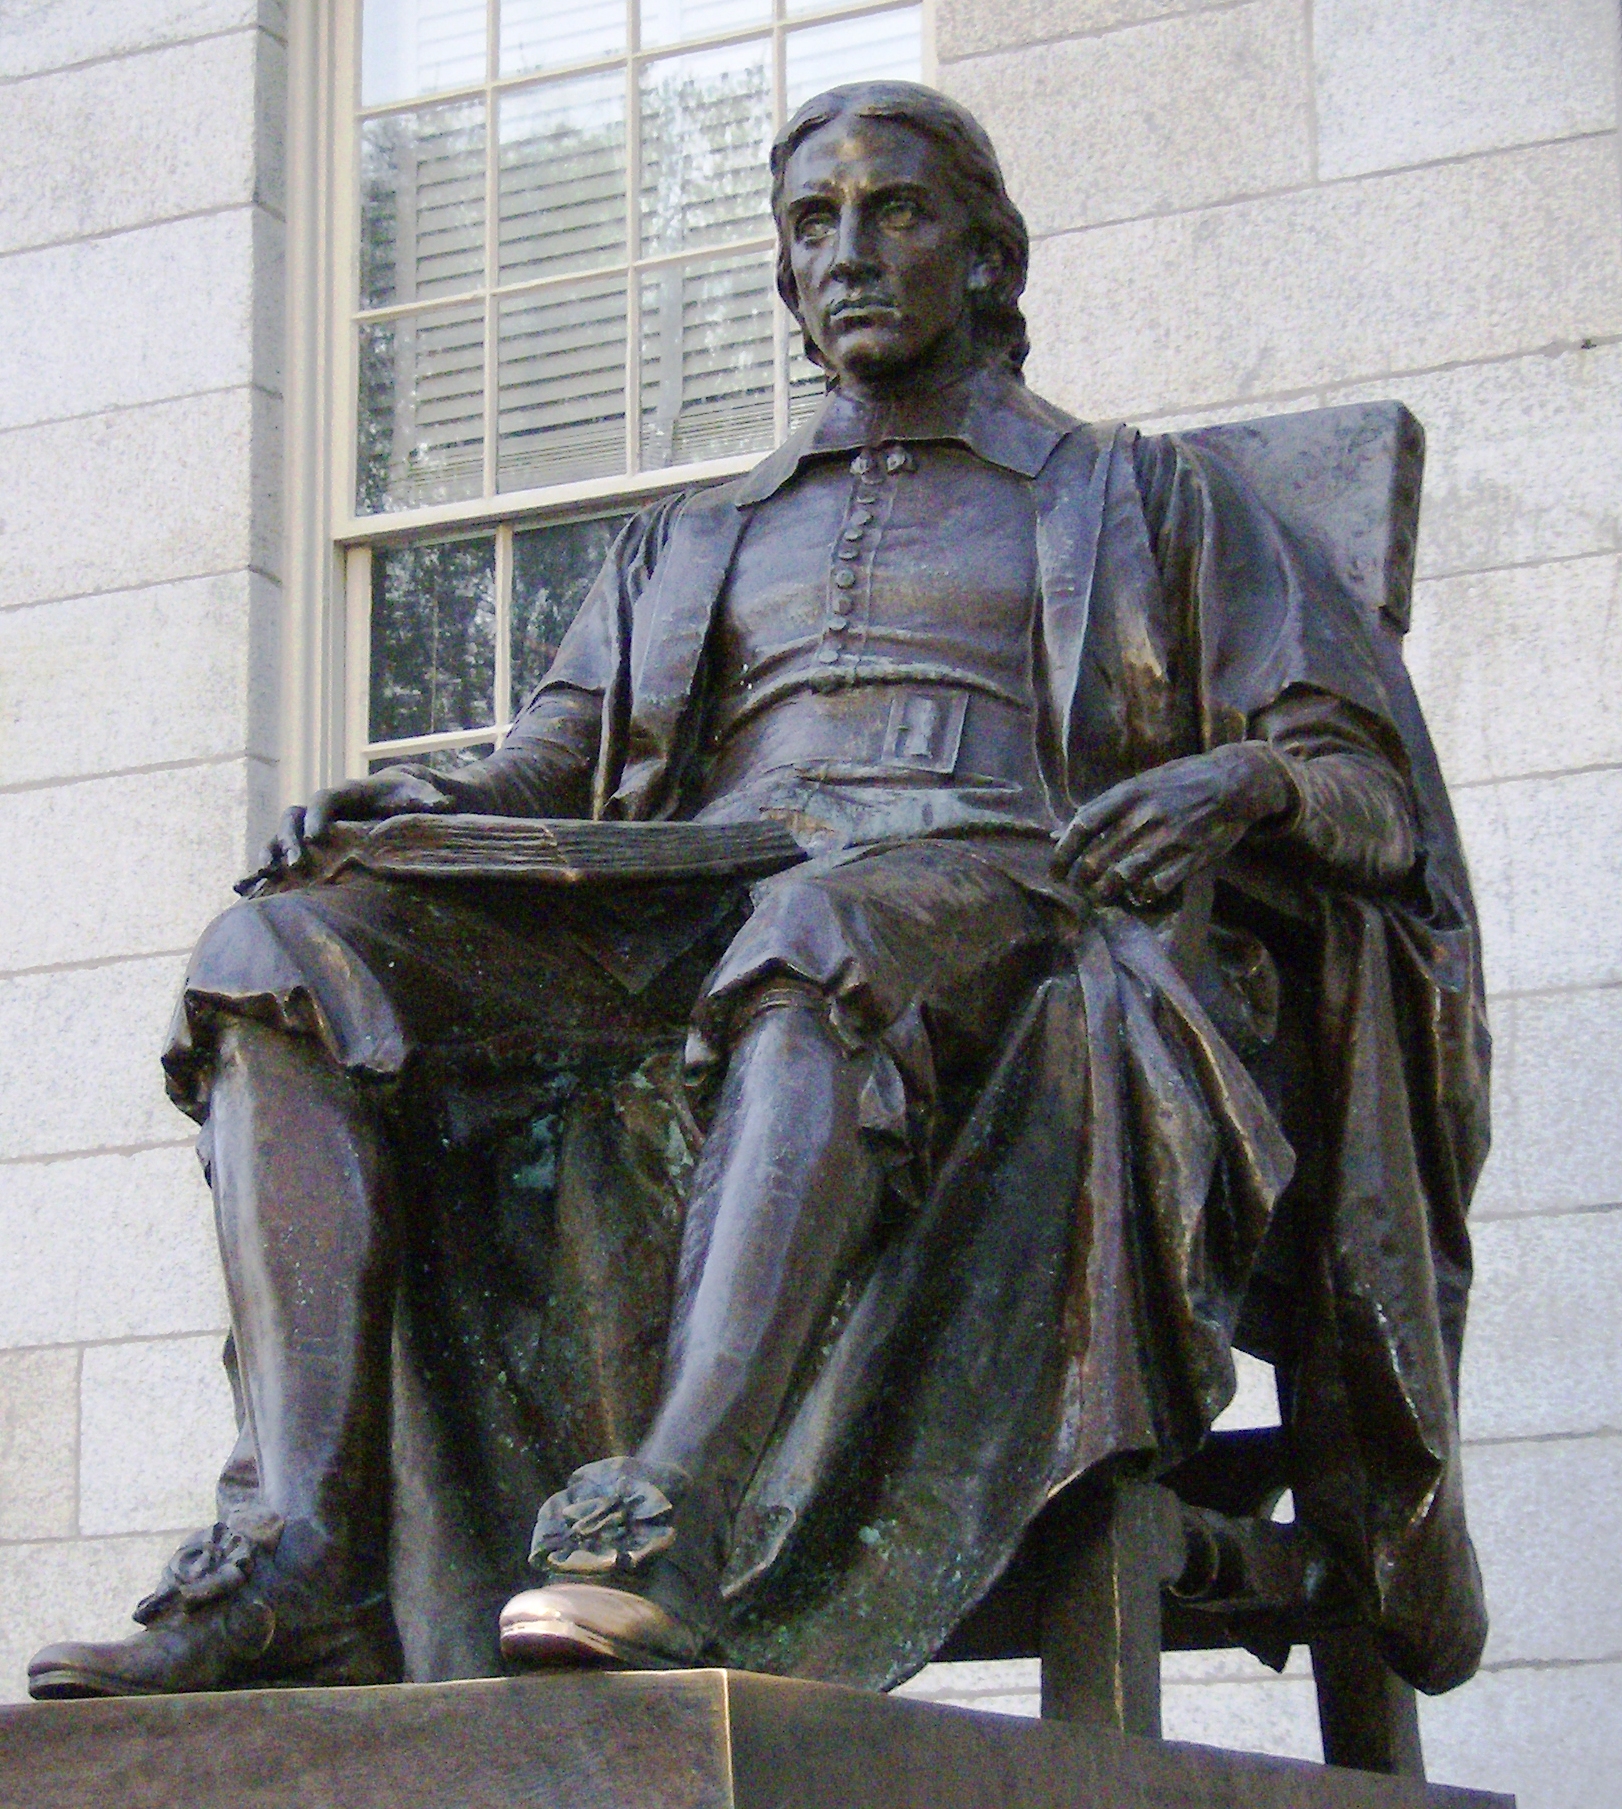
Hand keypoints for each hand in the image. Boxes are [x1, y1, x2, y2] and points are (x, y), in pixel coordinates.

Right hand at [241, 769, 454, 891]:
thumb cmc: (414, 795)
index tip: (316, 837)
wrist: (405, 798)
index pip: (324, 799)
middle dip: (290, 837)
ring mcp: (316, 826)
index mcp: (348, 793)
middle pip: (295, 816)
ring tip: (269, 873)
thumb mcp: (424, 794)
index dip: (317, 816)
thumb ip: (428, 799)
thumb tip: (443, 804)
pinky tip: (260, 886)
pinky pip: (285, 852)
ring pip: (283, 833)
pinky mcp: (313, 844)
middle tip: (295, 862)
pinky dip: (272, 864)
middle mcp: (326, 809)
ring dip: (274, 851)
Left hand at [1051, 743, 1291, 907]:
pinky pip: (1156, 888)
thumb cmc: (1181, 782)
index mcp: (1128, 793)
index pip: (1082, 826)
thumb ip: (1104, 808)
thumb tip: (1058, 833)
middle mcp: (1144, 816)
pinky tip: (1139, 897)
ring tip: (1100, 898)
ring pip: (1121, 878)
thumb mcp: (1141, 783)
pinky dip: (1142, 897)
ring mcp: (1168, 839)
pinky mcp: (1191, 858)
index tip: (1055, 871)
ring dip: (1105, 894)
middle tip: (1080, 889)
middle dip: (1081, 882)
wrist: (1234, 782)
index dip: (1063, 853)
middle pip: (1096, 859)